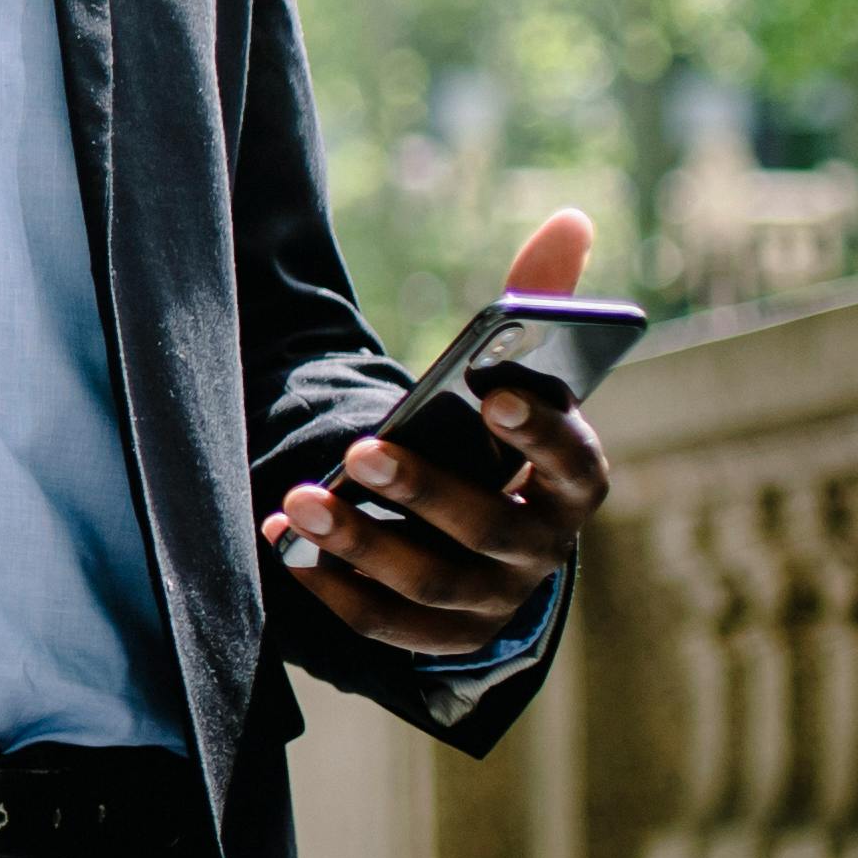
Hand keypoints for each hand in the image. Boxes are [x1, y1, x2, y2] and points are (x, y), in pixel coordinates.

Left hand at [269, 207, 615, 658]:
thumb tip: (568, 219)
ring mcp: (491, 601)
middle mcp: (540, 552)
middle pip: (488, 530)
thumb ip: (536, 304)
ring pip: (429, 583)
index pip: (574, 464)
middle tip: (358, 446)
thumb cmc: (492, 437)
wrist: (478, 539)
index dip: (540, 431)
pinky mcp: (438, 638)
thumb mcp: (515, 377)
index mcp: (572, 484)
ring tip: (298, 499)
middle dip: (423, 489)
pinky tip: (283, 541)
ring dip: (362, 542)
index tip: (492, 390)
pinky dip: (332, 587)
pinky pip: (384, 623)